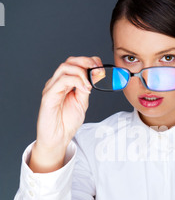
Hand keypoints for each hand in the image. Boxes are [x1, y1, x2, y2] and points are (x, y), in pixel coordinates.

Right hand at [29, 55, 101, 172]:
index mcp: (65, 83)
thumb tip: (94, 77)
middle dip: (86, 62)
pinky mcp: (48, 96)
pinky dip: (76, 81)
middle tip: (98, 70)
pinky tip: (84, 89)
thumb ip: (86, 89)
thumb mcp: (82, 103)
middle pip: (69, 62)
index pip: (75, 64)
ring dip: (81, 71)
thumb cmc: (66, 122)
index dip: (89, 61)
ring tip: (90, 83)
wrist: (57, 138)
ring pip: (65, 68)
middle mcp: (57, 83)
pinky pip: (61, 81)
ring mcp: (52, 88)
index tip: (101, 67)